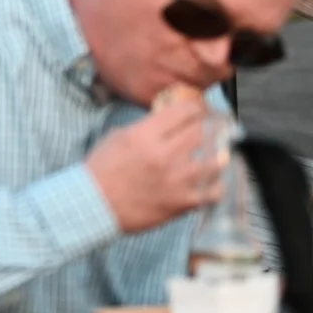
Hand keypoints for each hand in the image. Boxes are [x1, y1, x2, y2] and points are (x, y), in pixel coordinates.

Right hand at [85, 90, 221, 233]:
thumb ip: (145, 127)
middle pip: (201, 132)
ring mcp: (177, 180)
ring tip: (217, 154)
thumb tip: (167, 122)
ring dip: (216, 156)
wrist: (96, 205)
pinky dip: (216, 186)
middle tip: (212, 127)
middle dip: (207, 127)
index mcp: (145, 136)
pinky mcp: (183, 203)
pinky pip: (214, 192)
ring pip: (215, 162)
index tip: (198, 109)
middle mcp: (165, 155)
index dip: (195, 107)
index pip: (183, 112)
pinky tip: (212, 182)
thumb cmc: (102, 170)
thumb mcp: (118, 137)